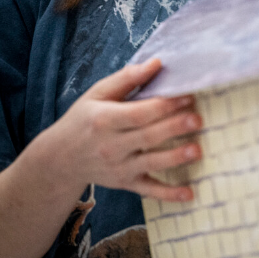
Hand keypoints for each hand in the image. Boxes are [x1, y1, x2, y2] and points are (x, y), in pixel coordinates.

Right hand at [43, 59, 201, 201]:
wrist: (60, 159)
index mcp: (105, 120)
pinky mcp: (125, 183)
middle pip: (147, 137)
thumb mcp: (97, 94)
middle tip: (198, 119)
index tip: (187, 96)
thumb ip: (127, 78)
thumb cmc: (84, 119)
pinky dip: (169, 194)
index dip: (163, 106)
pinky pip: (149, 190)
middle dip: (174, 128)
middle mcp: (111, 146)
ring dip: (175, 158)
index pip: (138, 114)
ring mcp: (119, 168)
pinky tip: (189, 194)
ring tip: (198, 150)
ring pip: (151, 164)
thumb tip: (156, 62)